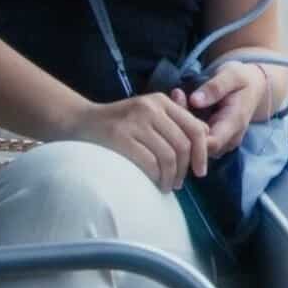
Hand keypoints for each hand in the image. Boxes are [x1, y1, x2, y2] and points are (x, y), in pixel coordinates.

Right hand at [57, 95, 209, 191]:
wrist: (81, 122)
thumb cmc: (120, 125)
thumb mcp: (148, 116)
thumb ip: (174, 124)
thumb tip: (206, 138)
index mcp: (160, 101)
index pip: (194, 128)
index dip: (202, 153)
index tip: (200, 171)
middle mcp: (150, 108)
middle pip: (183, 145)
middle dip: (185, 169)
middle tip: (179, 183)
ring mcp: (134, 121)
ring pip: (168, 156)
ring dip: (170, 177)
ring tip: (166, 186)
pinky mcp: (120, 137)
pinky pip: (149, 163)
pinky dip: (155, 177)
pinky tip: (152, 183)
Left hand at [174, 62, 269, 158]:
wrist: (255, 87)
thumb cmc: (242, 79)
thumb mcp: (232, 75)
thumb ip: (215, 88)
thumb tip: (194, 100)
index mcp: (235, 123)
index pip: (211, 143)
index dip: (191, 134)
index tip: (179, 107)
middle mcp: (230, 139)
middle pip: (200, 146)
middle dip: (182, 126)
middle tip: (176, 96)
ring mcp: (223, 143)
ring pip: (196, 146)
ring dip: (182, 126)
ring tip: (178, 97)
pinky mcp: (215, 140)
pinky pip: (196, 141)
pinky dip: (186, 126)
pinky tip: (182, 105)